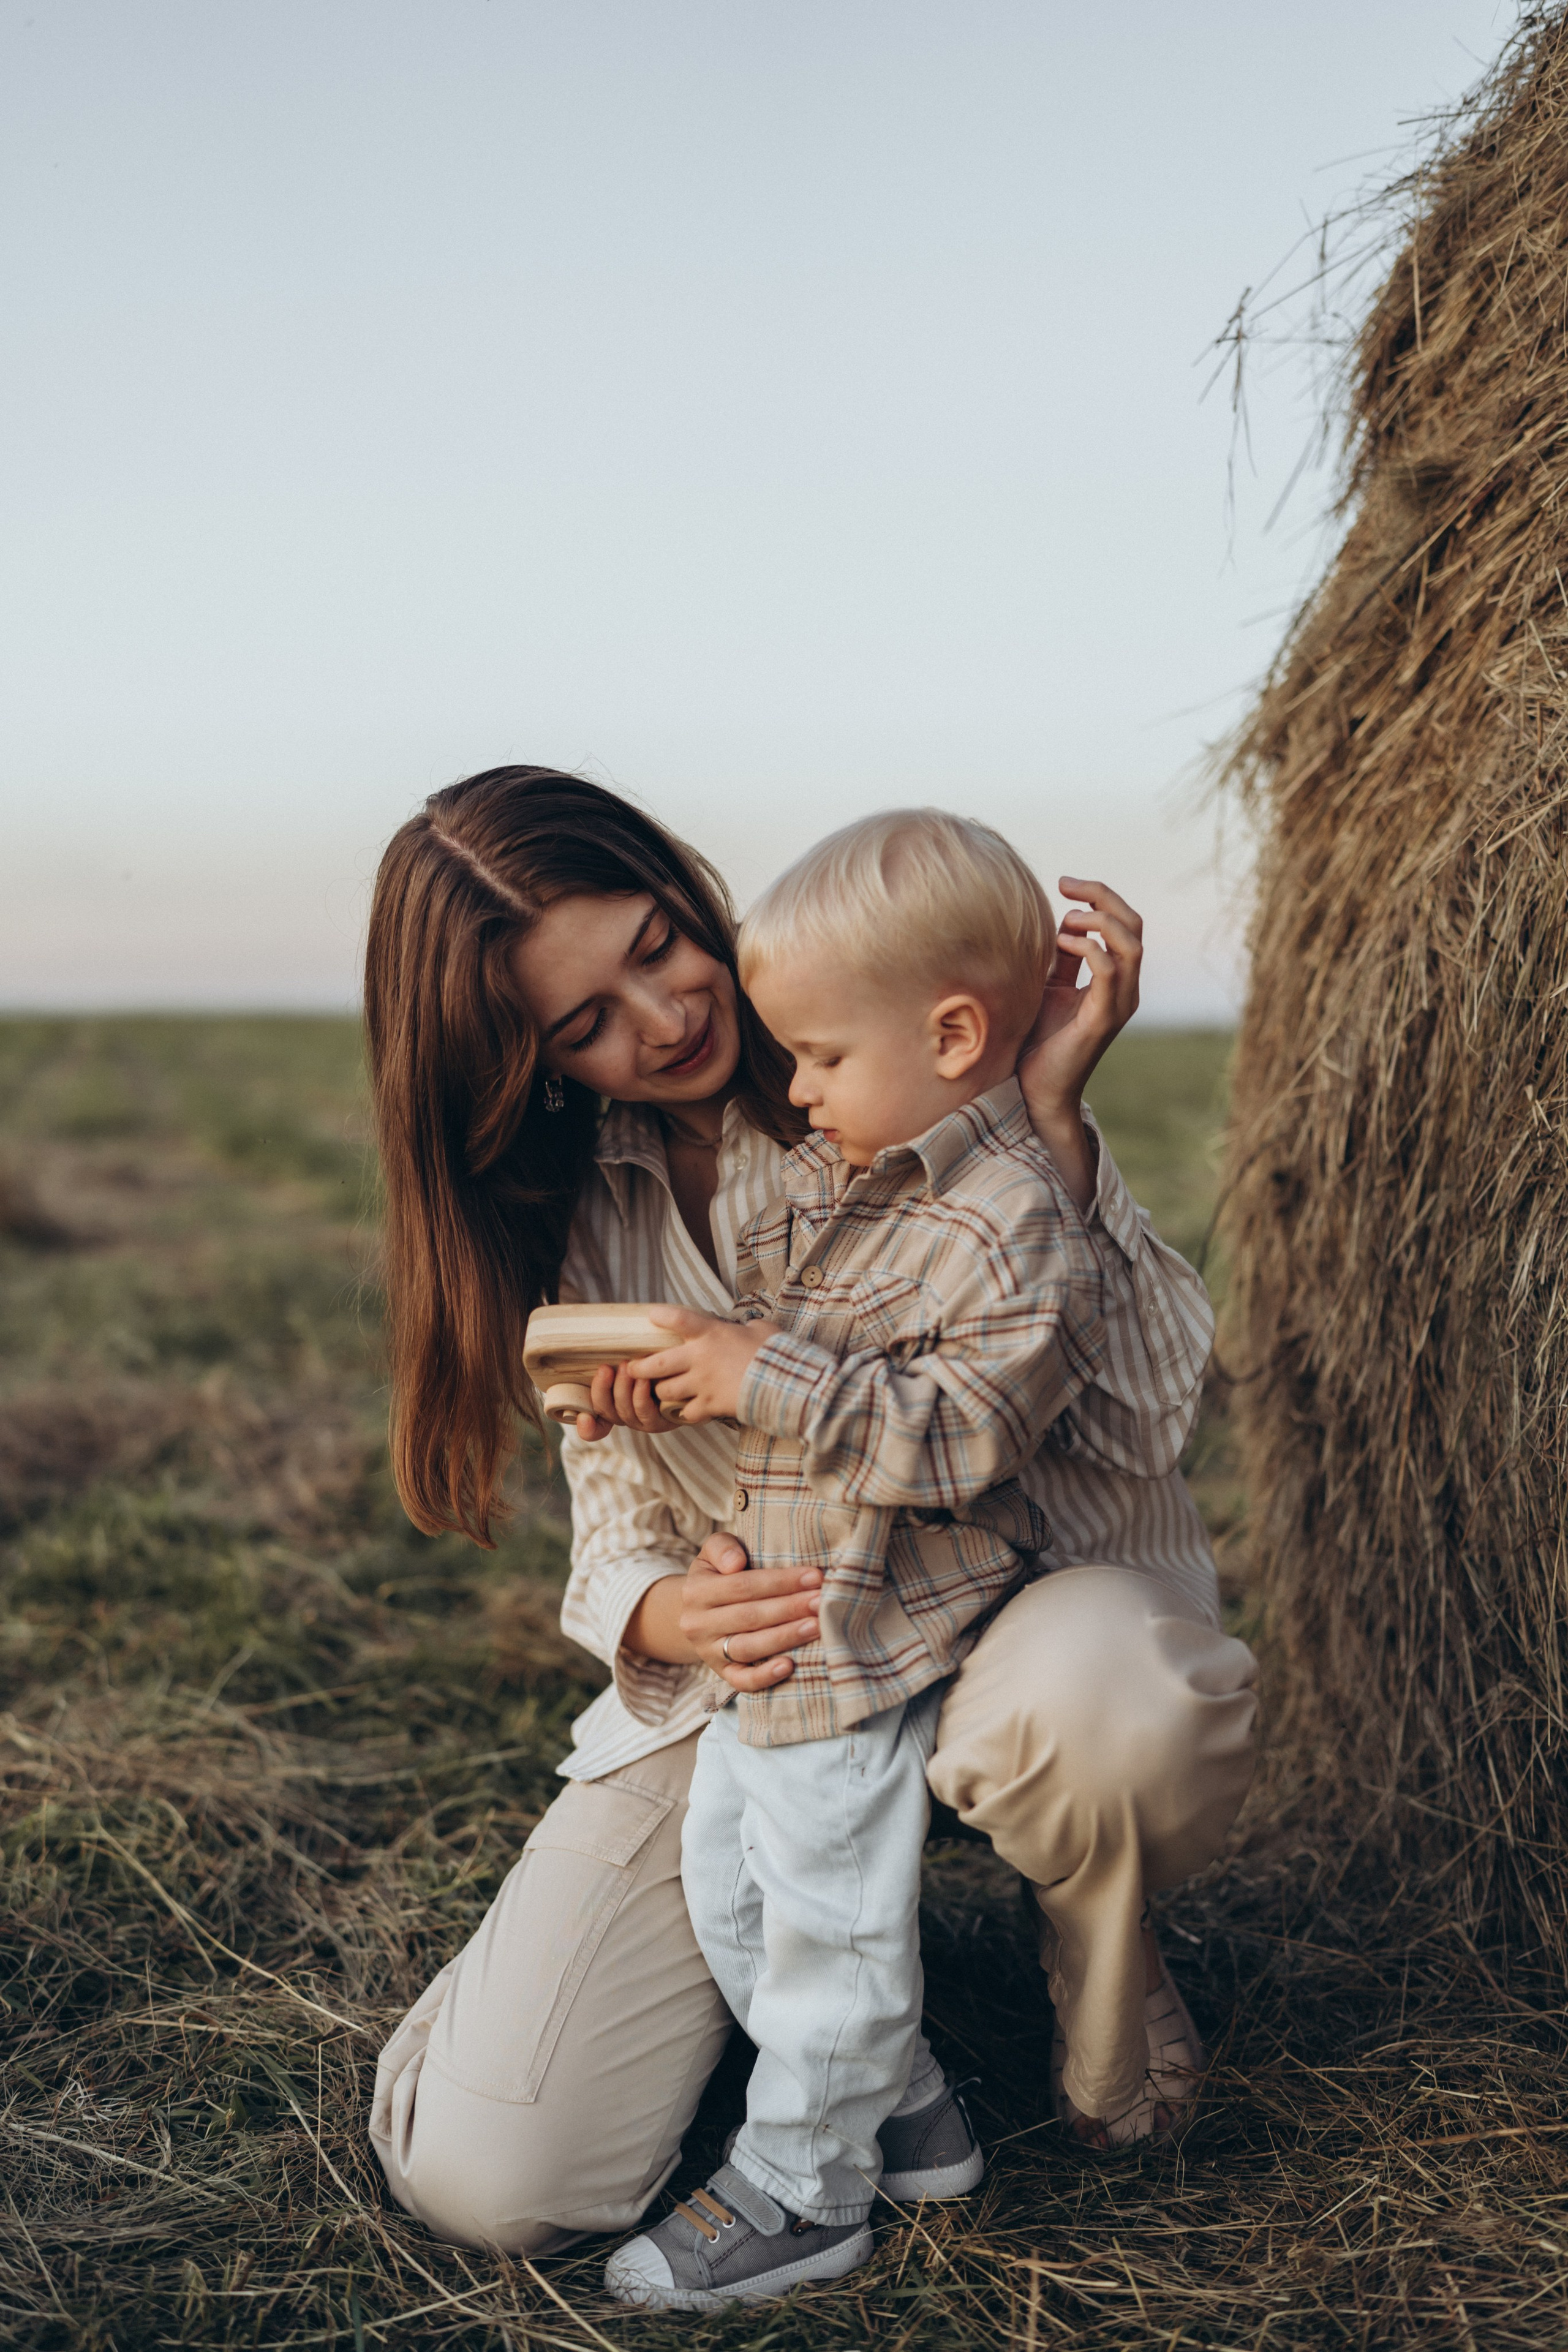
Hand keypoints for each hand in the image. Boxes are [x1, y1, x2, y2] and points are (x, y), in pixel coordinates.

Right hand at [569, 1359, 686, 1442]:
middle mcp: (628, 1417)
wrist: (690, 1365)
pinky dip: (641, 1395)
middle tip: (607, 1367)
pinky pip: (646, 1412)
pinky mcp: (664, 1420)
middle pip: (606, 1411)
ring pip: (625, 1412)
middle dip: (603, 1390)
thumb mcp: (628, 1361)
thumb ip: (610, 1365)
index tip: (583, 1417)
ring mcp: (646, 1421)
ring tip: (627, 1367)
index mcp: (614, 1408)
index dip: (587, 1427)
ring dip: (622, 1389)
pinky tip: (644, 1378)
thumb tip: (593, 1369)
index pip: (594, 1427)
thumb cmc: (654, 1360)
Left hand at [627, 1305, 775, 1425]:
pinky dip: (684, 1412)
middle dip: (639, 1368)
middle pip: (655, 1364)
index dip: (661, 1315)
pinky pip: (686, 1412)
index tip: (651, 1315)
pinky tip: (688, 1409)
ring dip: (660, 1392)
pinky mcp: (709, 1405)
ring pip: (665, 1391)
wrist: (785, 1383)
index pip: (678, 1319)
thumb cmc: (775, 1352)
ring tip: (660, 1391)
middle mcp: (699, 1358)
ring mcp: (702, 1384)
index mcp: (711, 1333)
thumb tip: (749, 1328)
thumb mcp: (761, 1330)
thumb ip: (748, 1328)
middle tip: (632, 1368)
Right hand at [679, 1532, 822, 1691]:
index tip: (814, 1576)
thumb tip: (736, 1563)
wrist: (696, 1614)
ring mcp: (709, 1652)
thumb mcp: (712, 1553)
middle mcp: (698, 1624)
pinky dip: (765, 1676)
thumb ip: (723, 1547)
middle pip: (749, 1616)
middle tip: (822, 1601)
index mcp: (696, 1591)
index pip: (742, 1586)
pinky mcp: (722, 1674)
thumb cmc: (718, 1575)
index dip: (780, 1582)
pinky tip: (790, 1666)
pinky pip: (742, 1681)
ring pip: (748, 1647)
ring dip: (785, 1637)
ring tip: (816, 1626)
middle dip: (790, 1608)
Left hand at [1016, 879, 1142, 1210]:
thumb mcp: (1049, 988)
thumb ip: (1062, 959)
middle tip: (1066, 885)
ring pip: (1131, 944)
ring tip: (1065, 920)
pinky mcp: (1103, 1019)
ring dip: (1098, 920)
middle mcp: (1125, 990)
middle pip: (1134, 925)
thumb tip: (1057, 922)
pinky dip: (1089, 948)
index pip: (1125, 924)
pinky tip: (1060, 944)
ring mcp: (1118, 1005)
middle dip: (1102, 896)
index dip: (1099, 897)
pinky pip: (1110, 971)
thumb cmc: (1038, 1041)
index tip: (1062, 884)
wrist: (1037, 1091)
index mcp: (1115, 980)